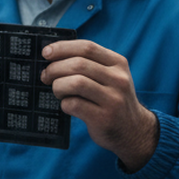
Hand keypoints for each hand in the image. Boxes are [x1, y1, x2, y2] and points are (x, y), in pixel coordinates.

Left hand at [40, 39, 158, 171]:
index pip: (87, 47)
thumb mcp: (110, 77)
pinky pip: (74, 104)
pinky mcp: (104, 118)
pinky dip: (64, 104)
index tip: (46, 53)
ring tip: (58, 91)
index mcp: (118, 63)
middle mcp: (118, 79)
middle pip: (78, 64)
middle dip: (54, 68)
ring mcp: (113, 99)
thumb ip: (88, 64)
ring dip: (58, 86)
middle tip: (45, 76)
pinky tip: (68, 105)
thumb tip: (52, 55)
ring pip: (75, 83)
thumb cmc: (111, 99)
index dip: (62, 48)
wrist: (133, 131)